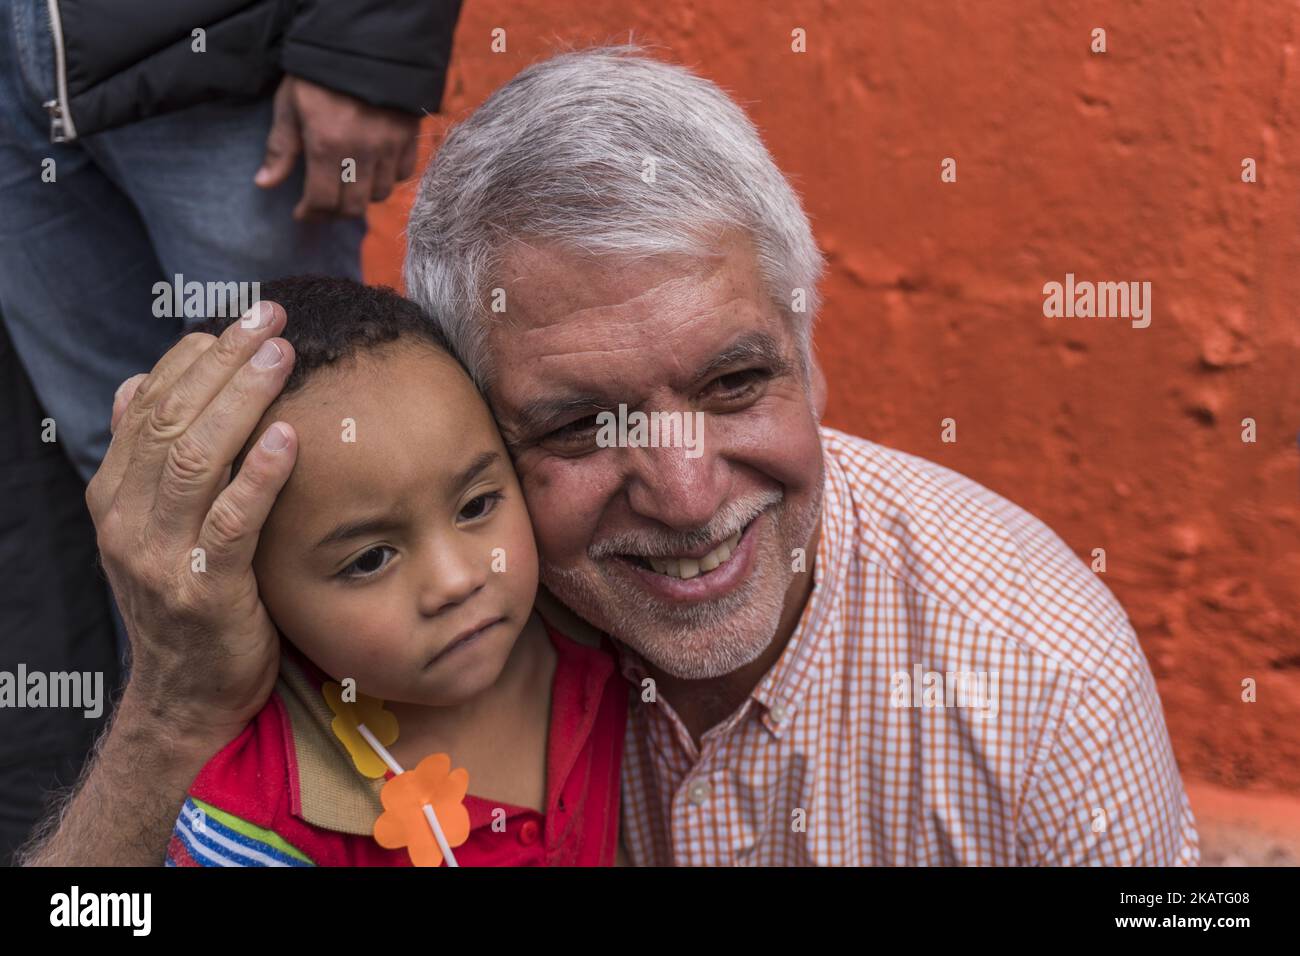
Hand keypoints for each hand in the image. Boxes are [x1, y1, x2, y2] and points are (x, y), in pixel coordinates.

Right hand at [86, 303, 297, 749]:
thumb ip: (146, 460)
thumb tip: (131, 384)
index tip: (239, 322)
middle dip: (222, 361)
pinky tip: (288, 435)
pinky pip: (230, 521)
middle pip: (170, 418)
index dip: (191, 357)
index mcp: (112, 494)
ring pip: (194, 458)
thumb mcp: (154, 526)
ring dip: (241, 399)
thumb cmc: (189, 597)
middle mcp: (125, 519)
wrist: (188, 693)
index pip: (145, 403)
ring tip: (282, 355)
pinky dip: (258, 475)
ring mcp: (160, 555)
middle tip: (272, 319)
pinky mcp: (206, 589)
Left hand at [254, 75, 420, 220]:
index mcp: (327, 145)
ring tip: (348, 185)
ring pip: (380, 193)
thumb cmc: (318, 73)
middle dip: (335, 212)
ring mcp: (389, 146)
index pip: (323, 201)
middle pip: (354, 206)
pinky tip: (373, 168)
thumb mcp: (290, 104)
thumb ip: (281, 147)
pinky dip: (387, 178)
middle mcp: (362, 152)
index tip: (302, 213)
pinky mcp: (409, 137)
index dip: (311, 214)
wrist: (363, 41)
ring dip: (362, 196)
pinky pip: (403, 173)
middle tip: (324, 205)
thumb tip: (265, 183)